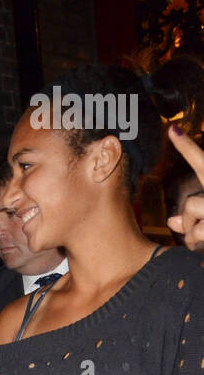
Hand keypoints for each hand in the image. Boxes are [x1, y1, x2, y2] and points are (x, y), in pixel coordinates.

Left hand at [166, 126, 203, 251]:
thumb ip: (191, 220)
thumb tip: (172, 222)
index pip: (203, 166)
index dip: (188, 148)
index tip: (173, 130)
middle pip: (190, 205)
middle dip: (188, 223)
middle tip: (199, 233)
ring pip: (191, 219)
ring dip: (193, 235)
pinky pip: (195, 235)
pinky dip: (196, 244)